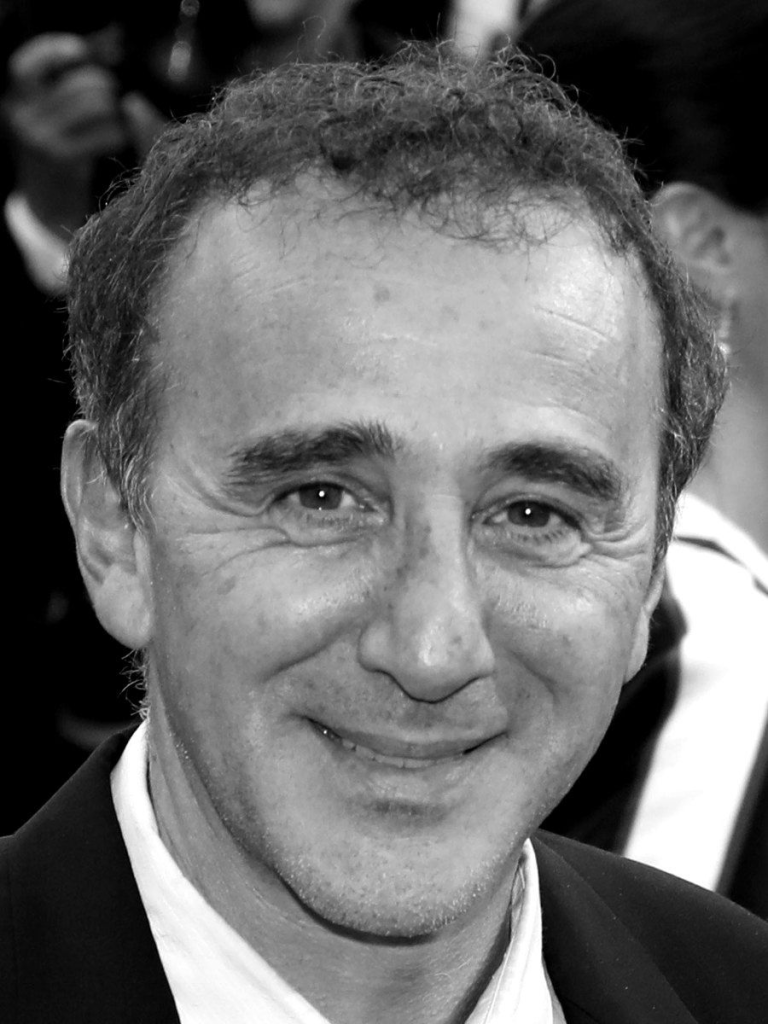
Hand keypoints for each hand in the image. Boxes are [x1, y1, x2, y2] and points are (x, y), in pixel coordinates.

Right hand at [5, 32, 127, 162]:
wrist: (49, 209)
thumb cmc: (57, 158)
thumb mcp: (47, 121)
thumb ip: (61, 91)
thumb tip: (95, 55)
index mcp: (17, 102)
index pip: (26, 66)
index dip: (54, 51)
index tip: (81, 52)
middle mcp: (22, 117)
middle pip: (77, 85)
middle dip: (105, 87)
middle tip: (115, 98)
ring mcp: (40, 138)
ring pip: (95, 105)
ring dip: (116, 112)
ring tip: (119, 122)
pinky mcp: (61, 159)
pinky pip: (105, 133)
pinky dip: (119, 133)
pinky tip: (121, 138)